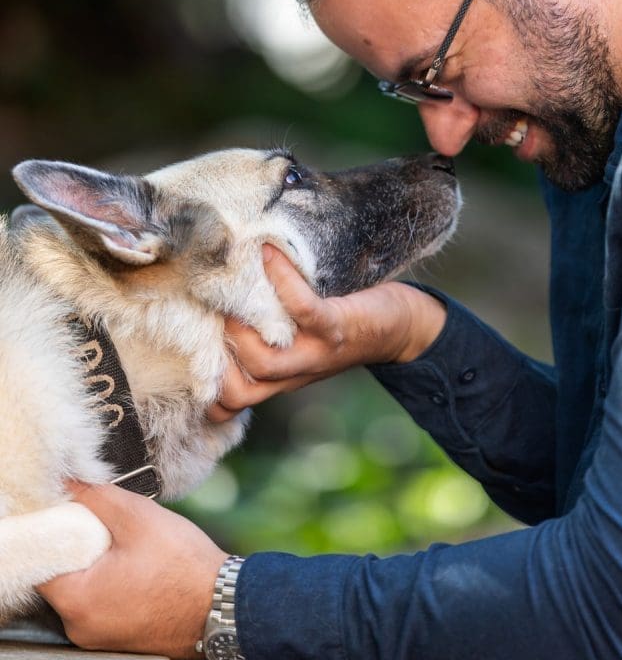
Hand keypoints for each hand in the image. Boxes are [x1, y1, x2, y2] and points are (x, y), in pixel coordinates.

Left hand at [39, 483, 226, 658]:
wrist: (223, 605)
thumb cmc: (184, 566)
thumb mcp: (138, 518)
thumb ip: (96, 497)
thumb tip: (70, 483)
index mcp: (77, 600)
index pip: (42, 559)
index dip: (55, 529)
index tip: (74, 510)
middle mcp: (80, 626)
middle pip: (61, 574)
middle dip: (79, 544)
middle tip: (106, 523)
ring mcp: (99, 636)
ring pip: (82, 588)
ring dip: (97, 563)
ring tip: (128, 544)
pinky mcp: (118, 637)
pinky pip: (100, 602)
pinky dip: (110, 581)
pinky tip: (136, 565)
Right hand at [208, 245, 445, 420]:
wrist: (401, 325)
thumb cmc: (340, 321)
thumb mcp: (296, 335)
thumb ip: (260, 329)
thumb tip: (209, 296)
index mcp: (279, 378)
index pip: (228, 406)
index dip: (202, 391)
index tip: (184, 352)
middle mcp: (294, 374)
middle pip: (239, 390)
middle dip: (214, 354)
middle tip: (208, 311)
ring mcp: (315, 355)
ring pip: (263, 362)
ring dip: (240, 324)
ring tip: (236, 286)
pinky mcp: (336, 329)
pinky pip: (302, 310)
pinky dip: (282, 280)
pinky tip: (269, 253)